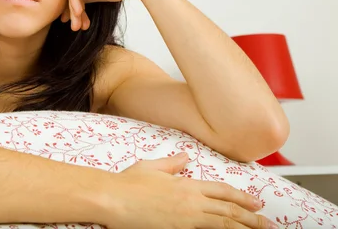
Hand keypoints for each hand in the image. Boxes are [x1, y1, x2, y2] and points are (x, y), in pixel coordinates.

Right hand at [100, 153, 276, 228]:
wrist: (112, 198)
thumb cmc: (127, 183)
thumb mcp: (152, 167)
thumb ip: (172, 164)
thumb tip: (186, 158)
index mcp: (186, 184)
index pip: (222, 191)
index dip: (242, 197)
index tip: (256, 203)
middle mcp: (190, 202)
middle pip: (228, 210)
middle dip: (251, 217)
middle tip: (267, 223)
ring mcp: (185, 219)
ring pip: (222, 224)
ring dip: (242, 228)